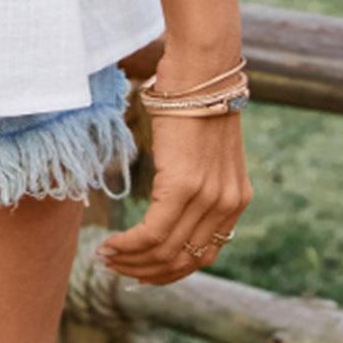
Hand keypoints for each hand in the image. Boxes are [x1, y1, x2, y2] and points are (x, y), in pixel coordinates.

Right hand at [96, 109, 252, 284]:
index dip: (169, 270)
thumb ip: (197, 180)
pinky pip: (155, 232)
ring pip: (167, 251)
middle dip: (147, 272)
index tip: (141, 272)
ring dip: (133, 262)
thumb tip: (170, 199)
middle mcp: (227, 205)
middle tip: (116, 270)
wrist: (201, 70)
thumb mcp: (204, 149)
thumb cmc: (194, 100)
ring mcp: (208, 198)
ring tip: (107, 259)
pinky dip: (130, 245)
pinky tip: (111, 245)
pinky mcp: (185, 185)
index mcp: (236, 200)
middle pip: (184, 260)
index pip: (203, 255)